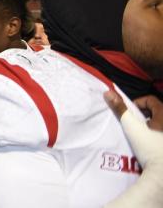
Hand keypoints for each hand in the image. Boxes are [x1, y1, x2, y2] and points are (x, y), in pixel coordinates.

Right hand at [104, 90, 162, 206]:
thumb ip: (120, 109)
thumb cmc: (150, 147)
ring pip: (159, 123)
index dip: (137, 103)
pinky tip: (149, 145)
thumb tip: (108, 92)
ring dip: (149, 126)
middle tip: (133, 124)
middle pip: (155, 111)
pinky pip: (161, 134)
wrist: (162, 173)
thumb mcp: (132, 127)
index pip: (150, 99)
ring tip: (141, 135)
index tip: (130, 114)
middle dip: (143, 115)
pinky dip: (155, 135)